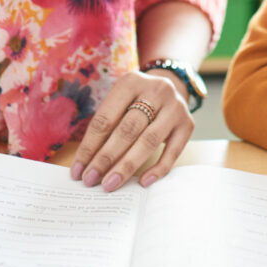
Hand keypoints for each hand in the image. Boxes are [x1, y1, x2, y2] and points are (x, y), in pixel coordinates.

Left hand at [71, 69, 193, 191]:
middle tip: (91, 180)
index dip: (89, 147)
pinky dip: (158, 168)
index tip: (78, 171)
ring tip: (110, 184)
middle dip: (106, 159)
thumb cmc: (137, 100)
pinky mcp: (188, 124)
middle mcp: (156, 90)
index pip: (105, 119)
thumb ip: (107, 125)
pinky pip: (173, 151)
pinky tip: (143, 181)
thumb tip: (87, 164)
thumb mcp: (121, 101)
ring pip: (148, 141)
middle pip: (127, 130)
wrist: (172, 85)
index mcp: (131, 82)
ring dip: (127, 166)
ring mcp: (175, 107)